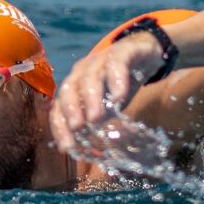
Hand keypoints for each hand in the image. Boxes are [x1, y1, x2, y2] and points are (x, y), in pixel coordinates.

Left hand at [49, 32, 165, 151]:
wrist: (144, 53)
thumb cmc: (119, 84)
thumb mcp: (108, 107)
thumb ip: (98, 124)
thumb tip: (92, 151)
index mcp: (75, 86)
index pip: (59, 107)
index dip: (60, 127)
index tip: (67, 148)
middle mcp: (83, 71)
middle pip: (69, 89)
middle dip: (71, 110)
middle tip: (77, 129)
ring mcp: (101, 59)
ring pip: (90, 76)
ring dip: (90, 98)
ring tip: (96, 118)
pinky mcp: (122, 51)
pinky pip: (116, 63)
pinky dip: (116, 79)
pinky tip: (119, 96)